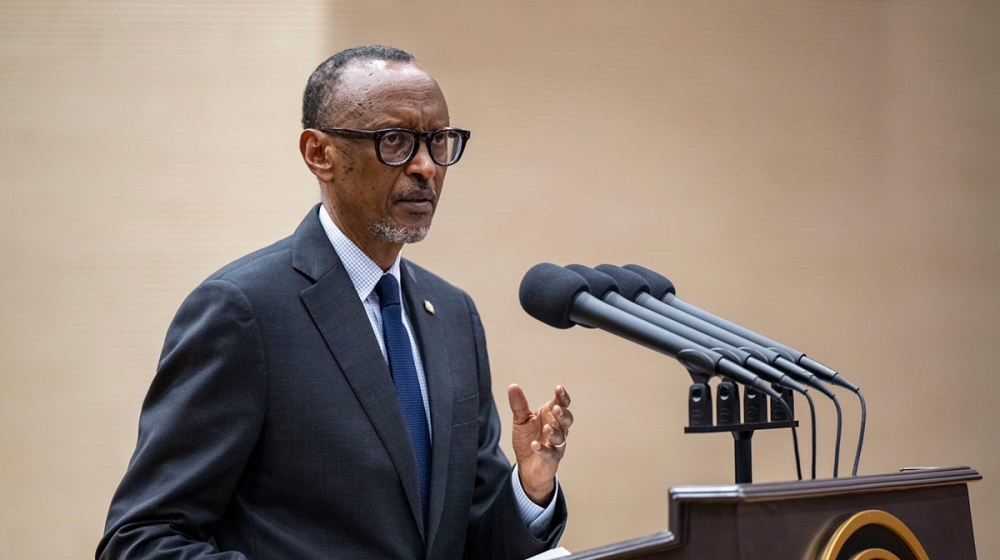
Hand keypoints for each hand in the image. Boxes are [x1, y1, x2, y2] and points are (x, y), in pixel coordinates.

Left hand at [508, 384, 572, 504]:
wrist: (526, 467)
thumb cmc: (527, 440)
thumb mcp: (521, 421)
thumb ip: (518, 405)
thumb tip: (513, 386)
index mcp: (550, 416)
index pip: (561, 404)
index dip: (562, 397)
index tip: (559, 388)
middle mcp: (557, 429)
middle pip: (566, 420)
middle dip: (563, 414)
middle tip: (556, 409)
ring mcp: (556, 445)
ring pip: (561, 437)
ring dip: (554, 432)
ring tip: (546, 428)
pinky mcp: (551, 459)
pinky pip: (550, 454)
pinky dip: (543, 449)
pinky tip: (535, 445)